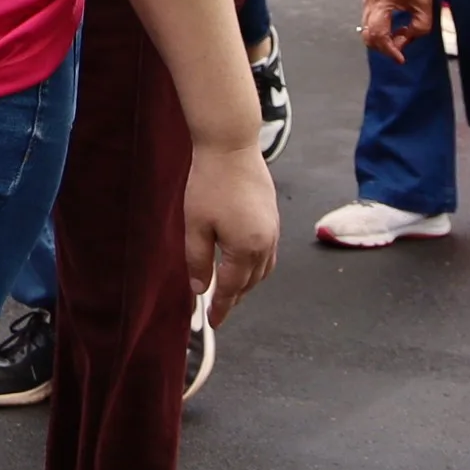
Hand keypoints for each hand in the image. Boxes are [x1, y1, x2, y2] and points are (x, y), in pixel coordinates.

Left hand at [179, 142, 279, 321]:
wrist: (231, 147)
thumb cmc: (209, 184)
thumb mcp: (195, 226)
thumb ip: (197, 261)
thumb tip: (199, 289)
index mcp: (246, 249)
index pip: (231, 288)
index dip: (220, 307)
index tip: (212, 322)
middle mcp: (265, 243)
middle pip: (250, 282)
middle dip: (234, 298)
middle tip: (218, 310)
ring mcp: (273, 230)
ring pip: (262, 270)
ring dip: (247, 284)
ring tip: (229, 291)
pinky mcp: (273, 218)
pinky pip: (268, 254)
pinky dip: (256, 267)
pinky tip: (243, 264)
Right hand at [358, 0, 436, 63]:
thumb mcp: (423, 5)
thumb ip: (418, 28)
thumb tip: (406, 41)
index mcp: (380, 4)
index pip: (378, 36)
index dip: (390, 51)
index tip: (402, 59)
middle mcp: (368, 3)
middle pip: (368, 36)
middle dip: (383, 48)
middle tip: (401, 52)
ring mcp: (367, 0)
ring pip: (367, 29)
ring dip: (382, 39)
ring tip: (402, 38)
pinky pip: (370, 21)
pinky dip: (380, 30)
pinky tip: (397, 29)